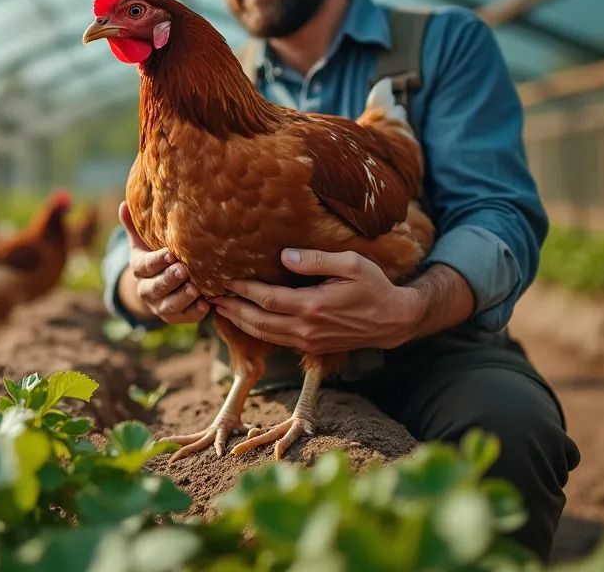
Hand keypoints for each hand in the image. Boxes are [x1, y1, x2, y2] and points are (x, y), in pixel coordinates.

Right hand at [116, 201, 208, 323]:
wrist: (156, 285)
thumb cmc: (154, 255)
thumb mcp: (143, 241)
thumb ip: (135, 225)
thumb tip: (124, 203)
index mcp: (139, 268)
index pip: (145, 266)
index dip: (157, 261)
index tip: (171, 254)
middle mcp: (146, 289)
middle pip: (156, 287)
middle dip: (170, 280)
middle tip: (184, 270)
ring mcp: (159, 306)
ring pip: (169, 306)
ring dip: (183, 298)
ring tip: (197, 288)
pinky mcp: (174, 317)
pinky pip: (184, 318)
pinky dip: (195, 313)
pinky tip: (207, 304)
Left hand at [208, 248, 423, 353]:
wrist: (394, 321)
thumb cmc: (374, 286)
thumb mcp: (351, 264)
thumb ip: (316, 260)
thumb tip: (283, 256)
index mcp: (314, 306)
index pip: (267, 299)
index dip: (243, 290)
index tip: (224, 278)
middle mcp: (307, 328)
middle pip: (258, 322)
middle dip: (232, 309)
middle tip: (210, 296)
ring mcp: (309, 341)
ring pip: (264, 335)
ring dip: (239, 322)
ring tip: (221, 308)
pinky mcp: (312, 347)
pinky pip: (277, 340)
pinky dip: (257, 330)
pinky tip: (246, 319)